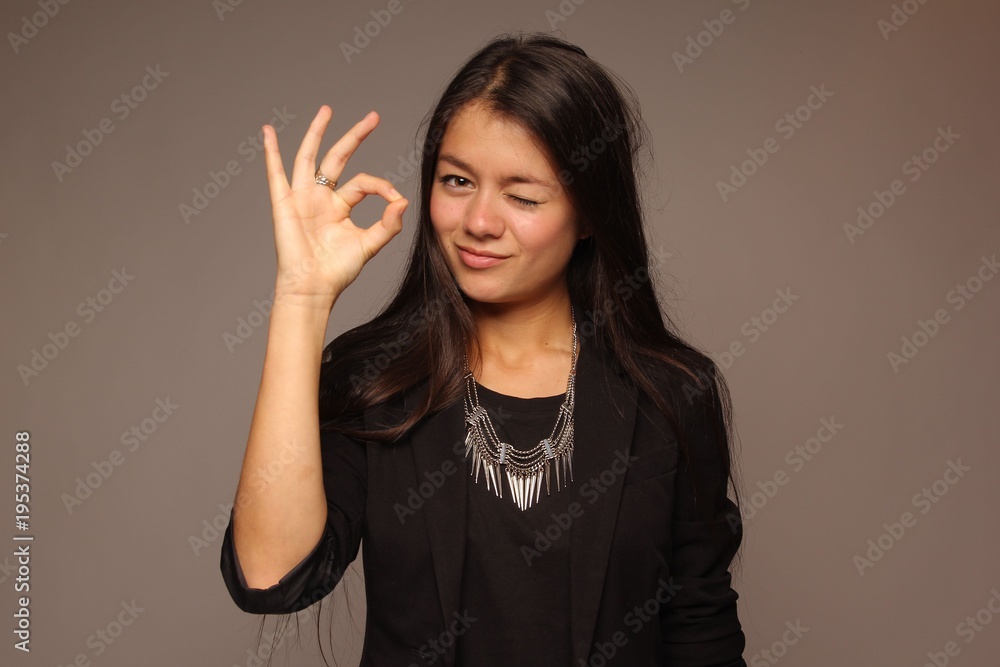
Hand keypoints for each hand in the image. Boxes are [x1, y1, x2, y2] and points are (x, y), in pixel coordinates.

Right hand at [262, 105, 407, 309]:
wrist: (313, 287)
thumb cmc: (337, 271)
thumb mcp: (370, 244)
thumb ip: (388, 224)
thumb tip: (403, 200)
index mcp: (340, 206)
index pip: (363, 182)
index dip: (381, 186)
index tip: (395, 199)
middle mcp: (321, 197)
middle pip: (337, 158)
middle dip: (354, 136)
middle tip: (373, 117)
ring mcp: (302, 198)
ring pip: (309, 157)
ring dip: (317, 132)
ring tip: (327, 110)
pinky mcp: (284, 203)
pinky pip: (275, 173)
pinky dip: (271, 152)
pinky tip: (268, 132)